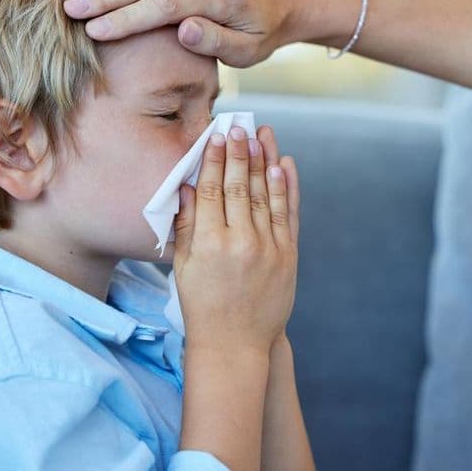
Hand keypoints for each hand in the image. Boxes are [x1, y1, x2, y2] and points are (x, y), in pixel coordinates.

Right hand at [172, 125, 300, 355]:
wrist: (235, 344)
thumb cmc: (202, 304)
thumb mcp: (183, 266)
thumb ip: (185, 225)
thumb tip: (186, 186)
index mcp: (207, 243)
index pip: (210, 190)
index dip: (213, 159)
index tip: (217, 137)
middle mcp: (239, 242)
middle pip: (238, 186)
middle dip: (239, 153)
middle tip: (239, 127)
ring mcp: (267, 248)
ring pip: (266, 195)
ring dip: (265, 161)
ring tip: (262, 136)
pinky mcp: (288, 256)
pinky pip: (288, 215)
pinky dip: (287, 188)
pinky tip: (283, 166)